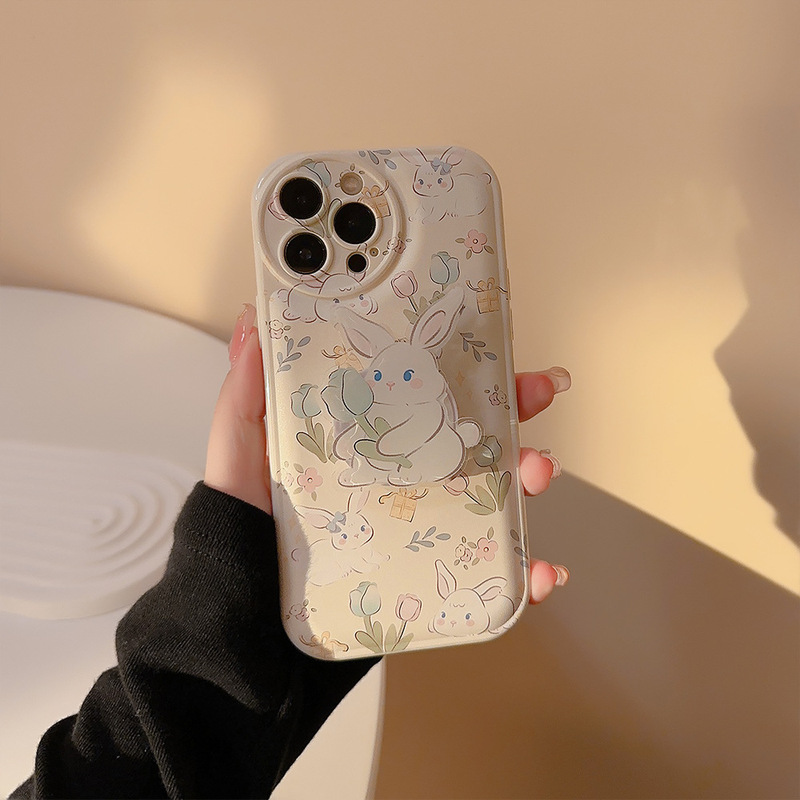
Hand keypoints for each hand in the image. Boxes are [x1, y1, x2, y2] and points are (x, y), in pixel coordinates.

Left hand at [204, 304, 569, 605]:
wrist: (249, 620)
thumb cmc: (244, 529)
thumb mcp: (240, 455)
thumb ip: (244, 396)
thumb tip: (251, 323)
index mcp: (371, 442)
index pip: (428, 396)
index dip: (470, 371)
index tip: (504, 351)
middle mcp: (404, 479)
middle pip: (476, 437)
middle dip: (519, 413)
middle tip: (539, 394)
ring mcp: (422, 527)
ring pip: (496, 497)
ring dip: (531, 480)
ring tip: (540, 474)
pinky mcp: (430, 577)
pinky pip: (490, 574)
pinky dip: (525, 572)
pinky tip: (540, 570)